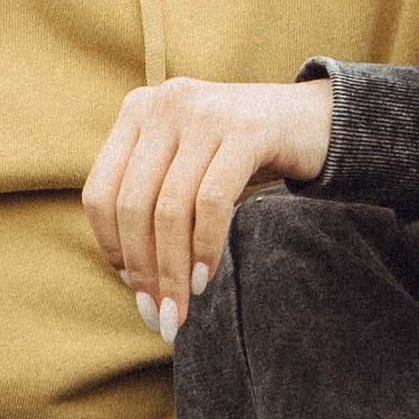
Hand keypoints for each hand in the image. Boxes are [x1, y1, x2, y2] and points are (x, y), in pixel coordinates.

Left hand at [82, 76, 335, 337]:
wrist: (316, 121)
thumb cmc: (243, 155)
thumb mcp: (188, 166)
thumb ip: (154, 198)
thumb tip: (130, 275)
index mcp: (138, 111)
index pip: (102, 191)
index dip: (112, 247)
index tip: (132, 287)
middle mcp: (164, 104)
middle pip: (133, 205)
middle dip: (144, 270)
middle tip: (158, 315)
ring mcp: (204, 113)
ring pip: (169, 210)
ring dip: (172, 271)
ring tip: (180, 309)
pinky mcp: (245, 129)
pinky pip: (212, 202)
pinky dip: (205, 248)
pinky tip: (206, 277)